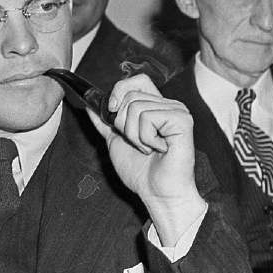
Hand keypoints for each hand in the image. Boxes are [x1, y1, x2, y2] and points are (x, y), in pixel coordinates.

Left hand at [93, 75, 204, 242]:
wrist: (156, 192)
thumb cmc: (142, 172)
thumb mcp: (115, 141)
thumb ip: (104, 122)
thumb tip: (89, 105)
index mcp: (157, 107)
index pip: (137, 80)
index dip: (120, 91)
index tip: (113, 111)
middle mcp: (170, 106)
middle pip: (131, 94)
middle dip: (124, 124)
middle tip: (139, 143)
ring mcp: (178, 112)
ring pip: (136, 108)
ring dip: (135, 135)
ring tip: (149, 148)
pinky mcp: (183, 121)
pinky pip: (149, 118)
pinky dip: (146, 138)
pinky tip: (159, 149)